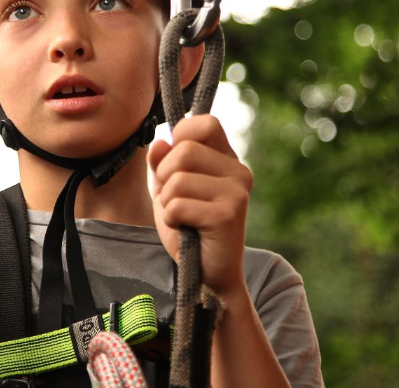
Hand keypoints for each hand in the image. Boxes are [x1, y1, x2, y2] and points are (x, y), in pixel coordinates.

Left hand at [148, 115, 252, 294]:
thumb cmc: (189, 228)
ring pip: (178, 179)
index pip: (205, 123)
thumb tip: (160, 142)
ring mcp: (236, 192)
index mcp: (227, 159)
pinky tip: (186, 230)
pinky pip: (178, 205)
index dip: (181, 136)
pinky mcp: (228, 215)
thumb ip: (162, 163)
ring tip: (182, 218)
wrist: (208, 275)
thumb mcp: (168, 189)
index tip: (174, 161)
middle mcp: (238, 171)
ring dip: (167, 202)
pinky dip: (171, 219)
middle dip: (165, 176)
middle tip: (174, 200)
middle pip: (184, 150)